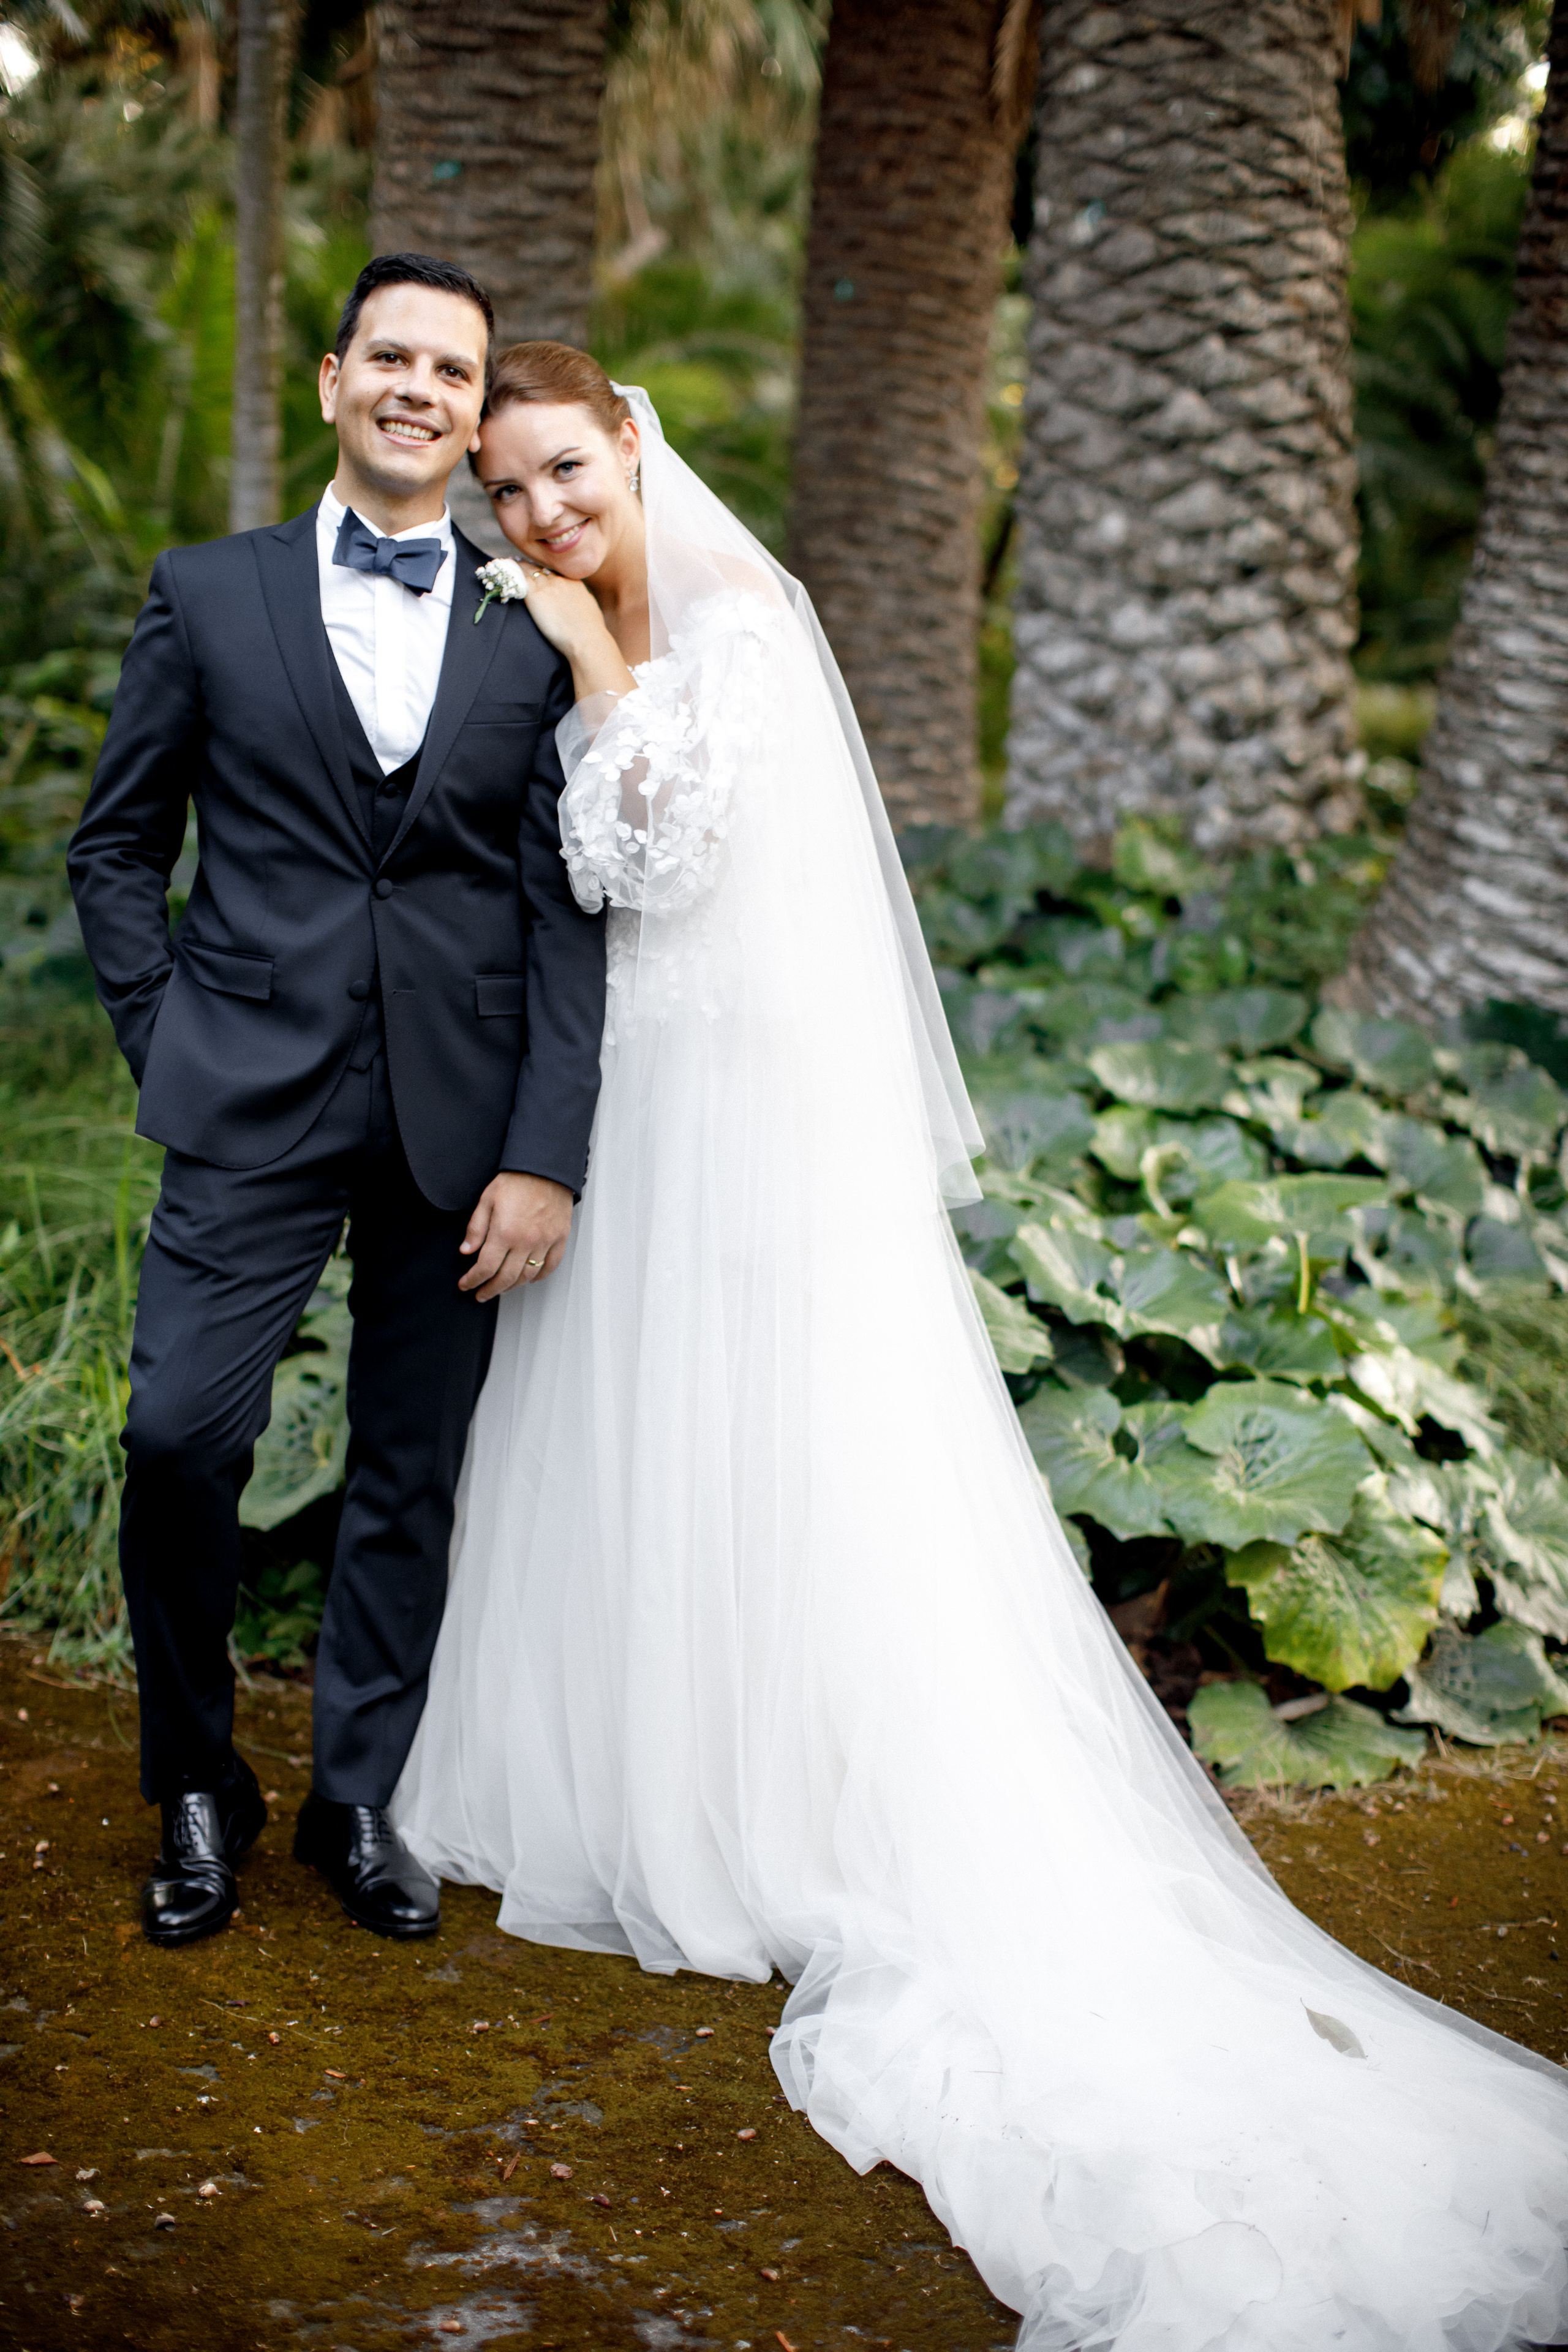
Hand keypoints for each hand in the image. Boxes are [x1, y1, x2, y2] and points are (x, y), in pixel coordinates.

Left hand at [458, 1171, 572, 1301]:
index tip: (466, 1284)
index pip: (485, 1268)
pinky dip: (539, 1276)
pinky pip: (550, 1265)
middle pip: (506, 1278)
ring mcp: (545, 1241)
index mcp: (504, 1232)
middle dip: (490, 1290)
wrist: (546, 1168)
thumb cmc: (517, 1180)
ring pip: (527, 1276)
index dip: (473, 1280)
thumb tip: (467, 1251)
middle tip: (481, 1294)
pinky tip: (529, 1278)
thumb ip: (476, 1228)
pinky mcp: (559, 1238)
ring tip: (501, 1287)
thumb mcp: (487, 1200)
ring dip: (512, 1286)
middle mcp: (525, 1241)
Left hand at [515, 567, 636, 700]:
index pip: (553, 572)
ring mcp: (547, 586)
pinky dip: (509, 575)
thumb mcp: (590, 611)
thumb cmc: (591, 633)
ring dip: (515, 568)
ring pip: (526, 570)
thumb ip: (581, 603)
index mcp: (573, 583)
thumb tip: (579, 606)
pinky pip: (518, 579)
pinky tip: (500, 575)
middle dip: (527, 567)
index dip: (542, 572)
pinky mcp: (535, 595)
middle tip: (515, 565)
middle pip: (539, 568)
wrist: (587, 640)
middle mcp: (559, 580)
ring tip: (503, 567)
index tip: (535, 573)